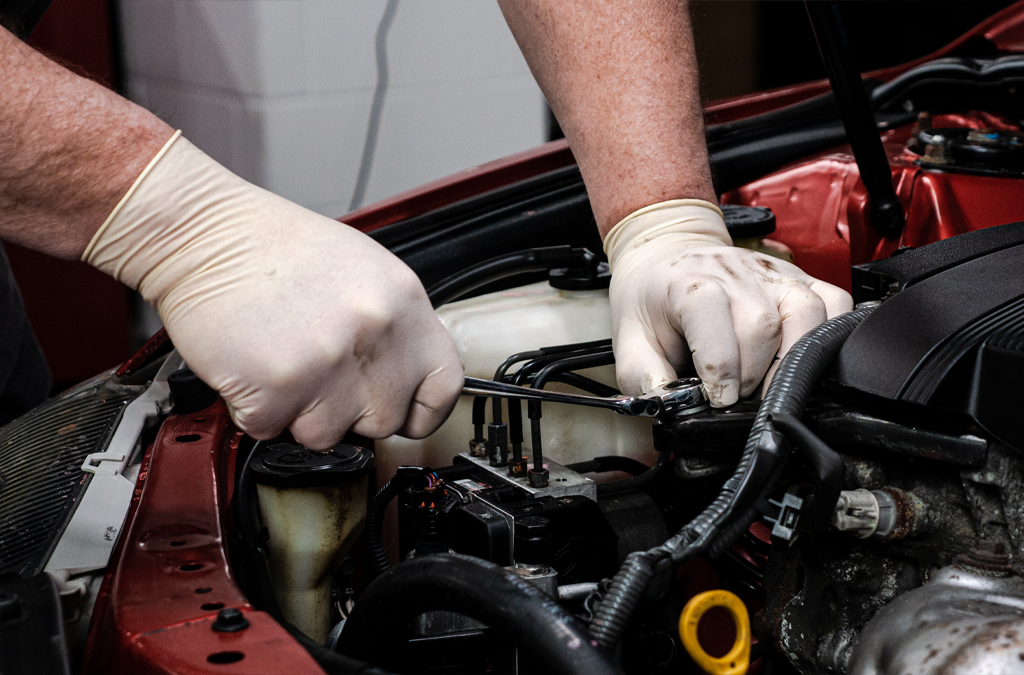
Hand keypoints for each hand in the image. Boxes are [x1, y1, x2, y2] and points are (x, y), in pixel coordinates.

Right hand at [84, 132, 463, 447]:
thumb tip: (405, 379)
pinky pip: (272, 430)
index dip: (422, 411)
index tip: (403, 415)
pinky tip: (253, 366)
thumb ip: (393, 328)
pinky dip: (256, 410)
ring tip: (283, 364)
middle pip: (385, 421)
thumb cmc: (275, 248)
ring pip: (328, 435)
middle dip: (351, 412)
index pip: (443, 387)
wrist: (203, 233)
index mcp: (403, 303)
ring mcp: (327, 362)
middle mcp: (373, 332)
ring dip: (300, 414)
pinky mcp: (277, 386)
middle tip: (320, 377)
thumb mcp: (364, 272)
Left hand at [607, 200, 851, 405]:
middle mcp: (735, 272)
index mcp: (688, 281)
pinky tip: (806, 358)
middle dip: (752, 374)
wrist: (669, 260)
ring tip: (769, 383)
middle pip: (762, 323)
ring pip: (805, 311)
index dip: (720, 364)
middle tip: (737, 395)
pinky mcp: (801, 279)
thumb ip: (643, 376)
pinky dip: (830, 333)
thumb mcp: (630, 341)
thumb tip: (664, 406)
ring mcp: (773, 273)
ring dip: (792, 359)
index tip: (719, 397)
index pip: (711, 311)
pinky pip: (834, 301)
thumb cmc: (654, 303)